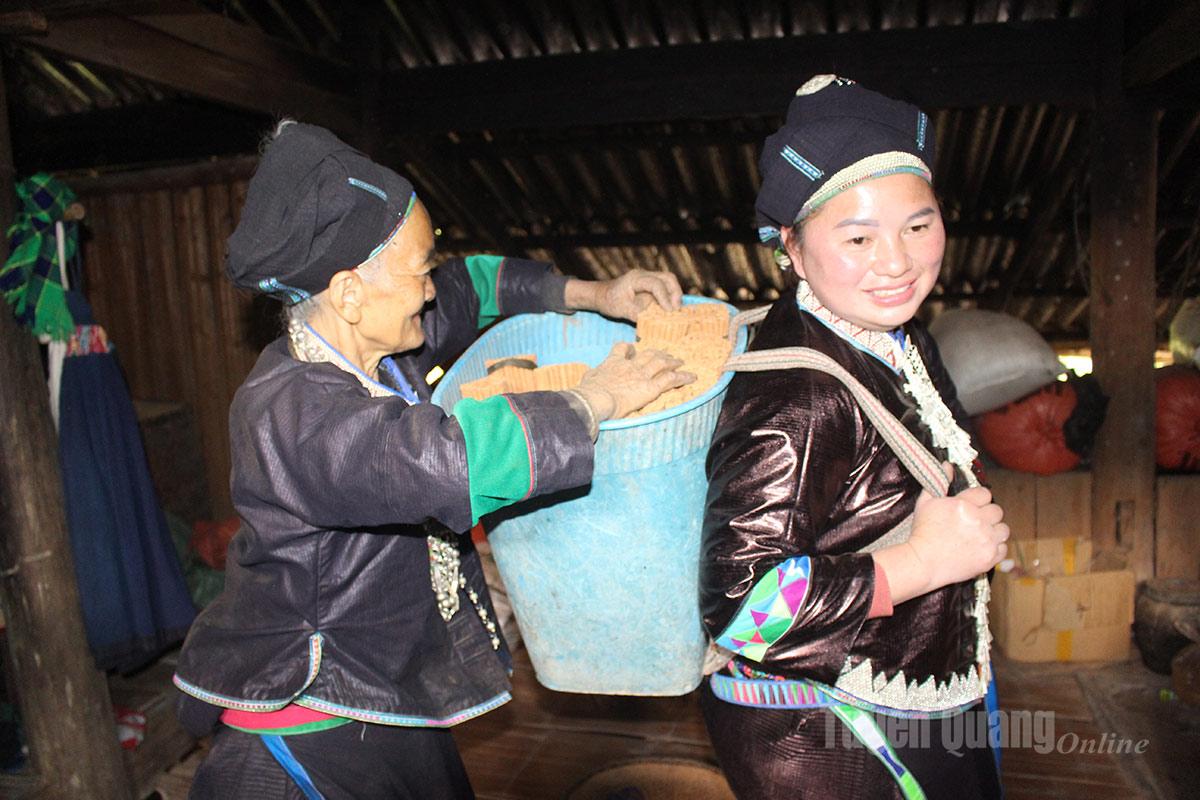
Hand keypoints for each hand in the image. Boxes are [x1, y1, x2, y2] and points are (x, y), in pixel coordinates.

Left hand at [564, 269, 682, 321]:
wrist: (600, 295)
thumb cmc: (608, 301)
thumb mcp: (622, 310)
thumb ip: (639, 315)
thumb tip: (656, 323)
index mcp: (636, 278)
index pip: (656, 284)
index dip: (665, 298)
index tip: (669, 312)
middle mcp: (644, 275)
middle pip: (668, 278)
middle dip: (675, 294)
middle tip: (676, 311)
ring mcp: (648, 278)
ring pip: (669, 281)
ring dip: (674, 295)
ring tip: (674, 311)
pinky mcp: (649, 284)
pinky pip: (665, 287)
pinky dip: (669, 297)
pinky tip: (668, 310)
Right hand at [573, 342, 694, 420]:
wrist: (594, 398)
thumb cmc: (586, 393)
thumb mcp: (586, 380)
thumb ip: (592, 376)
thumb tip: (589, 377)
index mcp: (613, 362)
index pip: (623, 349)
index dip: (630, 348)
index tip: (634, 349)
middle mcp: (630, 365)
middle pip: (648, 354)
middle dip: (659, 354)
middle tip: (667, 355)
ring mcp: (641, 375)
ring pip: (661, 364)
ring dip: (672, 362)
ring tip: (680, 362)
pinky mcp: (650, 388)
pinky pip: (670, 379)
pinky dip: (683, 377)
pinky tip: (692, 377)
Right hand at [873, 462, 1008, 602]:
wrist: (923, 562)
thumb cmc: (922, 532)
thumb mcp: (925, 502)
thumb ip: (939, 481)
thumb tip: (947, 465)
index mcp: (964, 505)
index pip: (985, 494)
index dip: (978, 500)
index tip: (972, 506)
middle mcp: (978, 520)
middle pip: (997, 511)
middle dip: (987, 515)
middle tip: (976, 522)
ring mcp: (986, 540)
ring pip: (1004, 529)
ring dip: (994, 531)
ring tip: (981, 535)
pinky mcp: (989, 558)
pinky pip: (1003, 549)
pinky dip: (995, 548)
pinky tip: (982, 548)